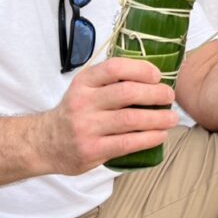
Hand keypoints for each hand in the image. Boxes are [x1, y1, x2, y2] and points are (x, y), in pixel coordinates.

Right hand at [39, 57, 177, 174]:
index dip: (140, 69)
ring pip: (130, 119)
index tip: (157, 75)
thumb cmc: (75, 112)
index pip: (114, 68)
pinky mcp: (91, 150)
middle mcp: (83, 102)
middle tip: (169, 96)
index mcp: (84, 82)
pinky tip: (160, 135)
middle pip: (127, 93)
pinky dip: (149, 138)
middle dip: (155, 93)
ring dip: (158, 118)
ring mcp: (86, 127)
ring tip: (172, 118)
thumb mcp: (85, 89)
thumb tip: (154, 78)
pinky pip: (127, 143)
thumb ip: (111, 82)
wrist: (45, 143)